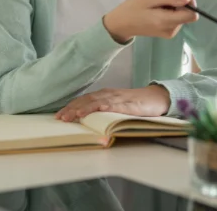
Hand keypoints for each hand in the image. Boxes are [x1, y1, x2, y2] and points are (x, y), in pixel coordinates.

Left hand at [54, 85, 170, 121]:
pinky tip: (96, 110)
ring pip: (96, 101)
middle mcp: (109, 94)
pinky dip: (102, 107)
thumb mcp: (118, 107)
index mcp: (105, 95)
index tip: (59, 115)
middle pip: (87, 100)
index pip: (84, 99)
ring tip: (72, 116)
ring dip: (83, 108)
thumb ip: (104, 111)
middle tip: (60, 118)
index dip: (71, 106)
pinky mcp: (128, 104)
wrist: (157, 98)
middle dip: (72, 108)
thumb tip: (88, 121)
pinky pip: (113, 105)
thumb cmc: (137, 104)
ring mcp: (118, 98)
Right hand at [103, 0, 197, 42]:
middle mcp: (171, 30)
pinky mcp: (167, 33)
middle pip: (187, 14)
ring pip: (182, 16)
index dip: (190, 3)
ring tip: (156, 4)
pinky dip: (170, 12)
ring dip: (173, 7)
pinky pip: (175, 19)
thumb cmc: (133, 8)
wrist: (120, 24)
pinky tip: (157, 10)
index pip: (192, 15)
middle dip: (179, 3)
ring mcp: (170, 33)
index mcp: (167, 22)